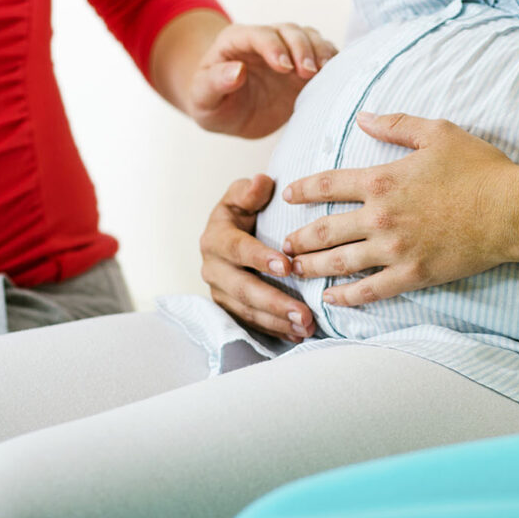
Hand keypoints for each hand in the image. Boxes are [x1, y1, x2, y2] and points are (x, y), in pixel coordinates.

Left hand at [189, 23, 335, 138]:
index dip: (273, 46)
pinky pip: (322, 54)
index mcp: (235, 41)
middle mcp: (264, 40)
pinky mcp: (303, 66)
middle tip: (308, 72)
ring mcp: (287, 50)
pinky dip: (332, 61)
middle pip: (289, 31)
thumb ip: (215, 83)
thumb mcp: (202, 99)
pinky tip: (336, 75)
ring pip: (309, 37)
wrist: (229, 113)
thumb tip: (237, 71)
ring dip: (320, 51)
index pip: (258, 34)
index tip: (285, 67)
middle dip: (302, 48)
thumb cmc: (212, 104)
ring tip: (324, 71)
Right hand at [200, 173, 315, 339]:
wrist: (231, 233)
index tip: (287, 266)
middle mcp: (212, 268)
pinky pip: (250, 323)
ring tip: (306, 327)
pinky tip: (297, 335)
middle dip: (273, 303)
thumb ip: (250, 191)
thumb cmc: (243, 211)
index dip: (260, 258)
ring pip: (246, 311)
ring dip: (277, 322)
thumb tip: (261, 182)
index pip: (237, 249)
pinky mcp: (229, 308)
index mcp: (215, 238)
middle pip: (242, 289)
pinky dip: (274, 331)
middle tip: (304, 313)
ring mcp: (219, 291)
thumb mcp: (242, 195)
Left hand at [281, 112, 518, 306]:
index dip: (302, 190)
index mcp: (382, 180)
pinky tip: (330, 299)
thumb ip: (395, 123)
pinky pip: (370, 290)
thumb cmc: (480, 168)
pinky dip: (346, 297)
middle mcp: (380, 216)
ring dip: (311, 267)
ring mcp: (395, 249)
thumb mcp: (438, 132)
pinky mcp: (413, 274)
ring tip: (294, 270)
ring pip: (339, 262)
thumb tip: (362, 117)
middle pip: (324, 230)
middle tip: (283, 244)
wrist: (513, 210)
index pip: (327, 184)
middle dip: (298, 238)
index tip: (287, 196)